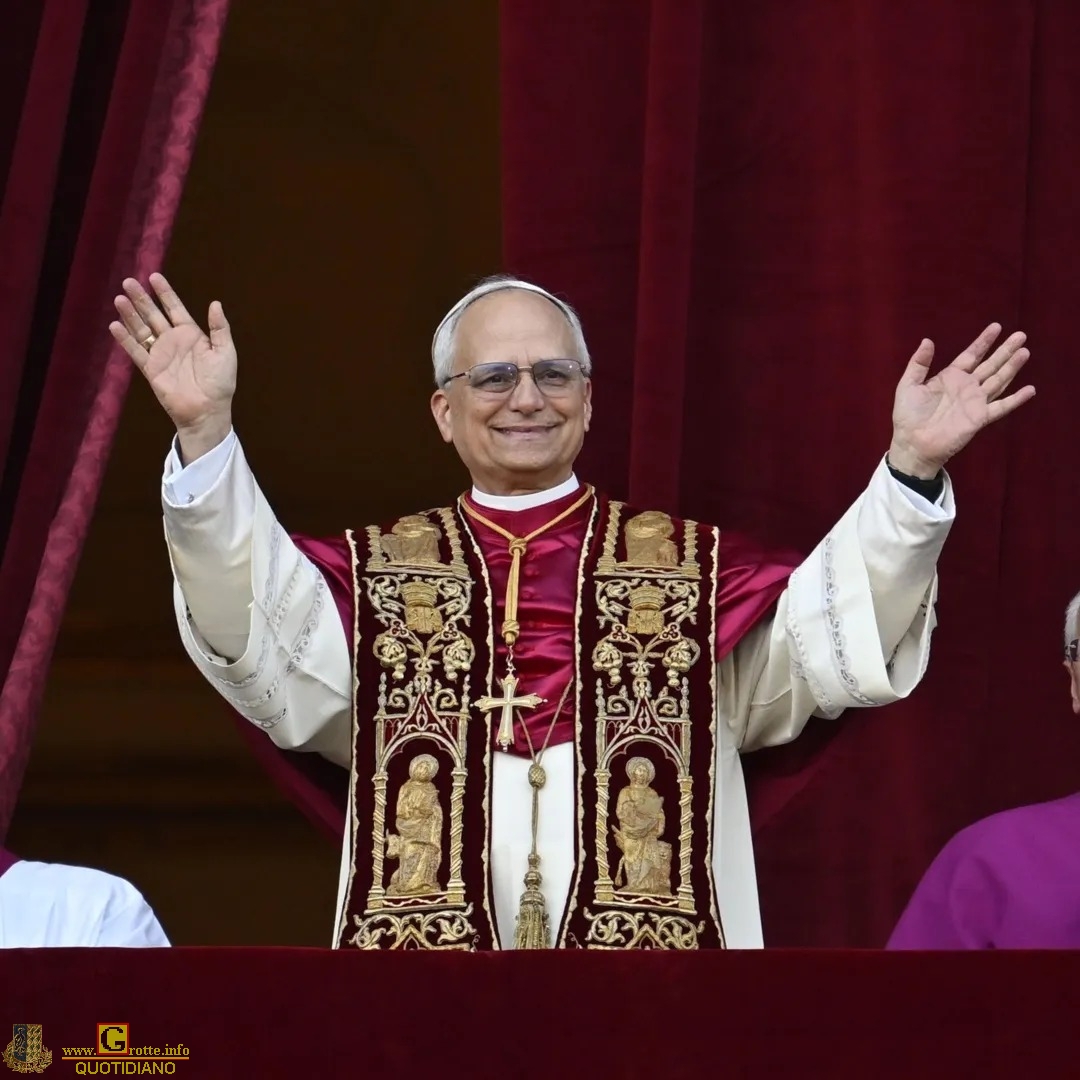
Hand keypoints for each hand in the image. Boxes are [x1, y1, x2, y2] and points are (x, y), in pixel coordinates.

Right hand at [110, 273, 236, 460]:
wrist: (207, 410)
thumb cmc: (220, 383)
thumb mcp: (225, 352)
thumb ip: (220, 328)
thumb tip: (215, 303)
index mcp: (192, 335)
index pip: (175, 308)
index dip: (165, 293)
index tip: (154, 277)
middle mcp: (173, 341)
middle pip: (153, 315)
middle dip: (141, 298)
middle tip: (128, 281)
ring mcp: (161, 354)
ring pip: (142, 329)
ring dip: (130, 314)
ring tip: (119, 298)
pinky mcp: (151, 369)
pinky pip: (136, 351)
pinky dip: (125, 339)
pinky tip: (115, 325)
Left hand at [888, 323, 1034, 477]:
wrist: (912, 444)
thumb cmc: (908, 416)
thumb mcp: (908, 385)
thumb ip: (918, 364)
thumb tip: (927, 340)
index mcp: (950, 377)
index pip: (971, 355)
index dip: (983, 341)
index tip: (996, 327)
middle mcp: (966, 387)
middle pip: (990, 365)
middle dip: (1005, 350)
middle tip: (1020, 335)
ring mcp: (975, 402)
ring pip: (998, 380)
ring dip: (1012, 367)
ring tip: (1025, 352)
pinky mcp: (980, 418)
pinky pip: (1001, 407)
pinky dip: (1016, 399)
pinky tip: (1030, 389)